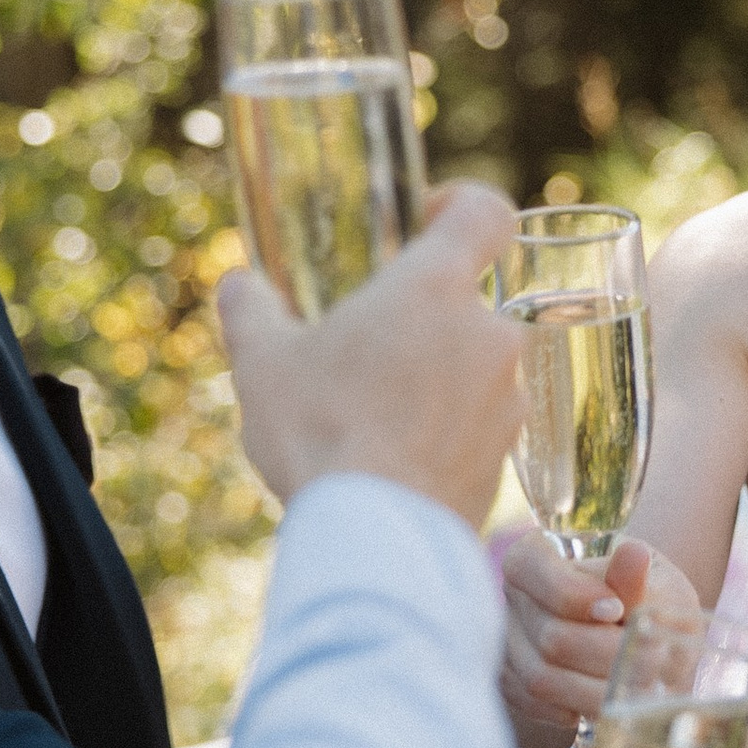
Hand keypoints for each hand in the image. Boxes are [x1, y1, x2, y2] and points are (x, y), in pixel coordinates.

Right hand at [218, 183, 523, 526]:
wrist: (374, 541)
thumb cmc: (320, 434)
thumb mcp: (263, 363)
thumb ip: (251, 309)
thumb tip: (239, 285)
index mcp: (436, 287)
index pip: (486, 210)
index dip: (460, 206)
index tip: (425, 226)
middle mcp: (488, 334)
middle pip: (472, 299)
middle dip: (426, 316)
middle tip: (373, 345)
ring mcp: (505, 399)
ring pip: (476, 365)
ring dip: (436, 377)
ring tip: (377, 412)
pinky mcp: (507, 457)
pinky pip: (479, 424)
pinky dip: (446, 431)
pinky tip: (396, 458)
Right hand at [500, 529, 692, 740]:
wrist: (643, 635)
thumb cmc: (646, 599)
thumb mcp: (652, 583)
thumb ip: (635, 581)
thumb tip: (634, 555)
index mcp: (536, 555)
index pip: (532, 567)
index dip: (574, 594)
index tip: (617, 610)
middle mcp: (514, 597)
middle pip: (550, 635)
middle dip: (605, 653)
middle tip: (652, 659)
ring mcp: (508, 642)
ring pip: (542, 677)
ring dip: (597, 688)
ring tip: (641, 687)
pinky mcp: (512, 682)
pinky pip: (537, 704)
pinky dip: (577, 707)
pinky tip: (609, 700)